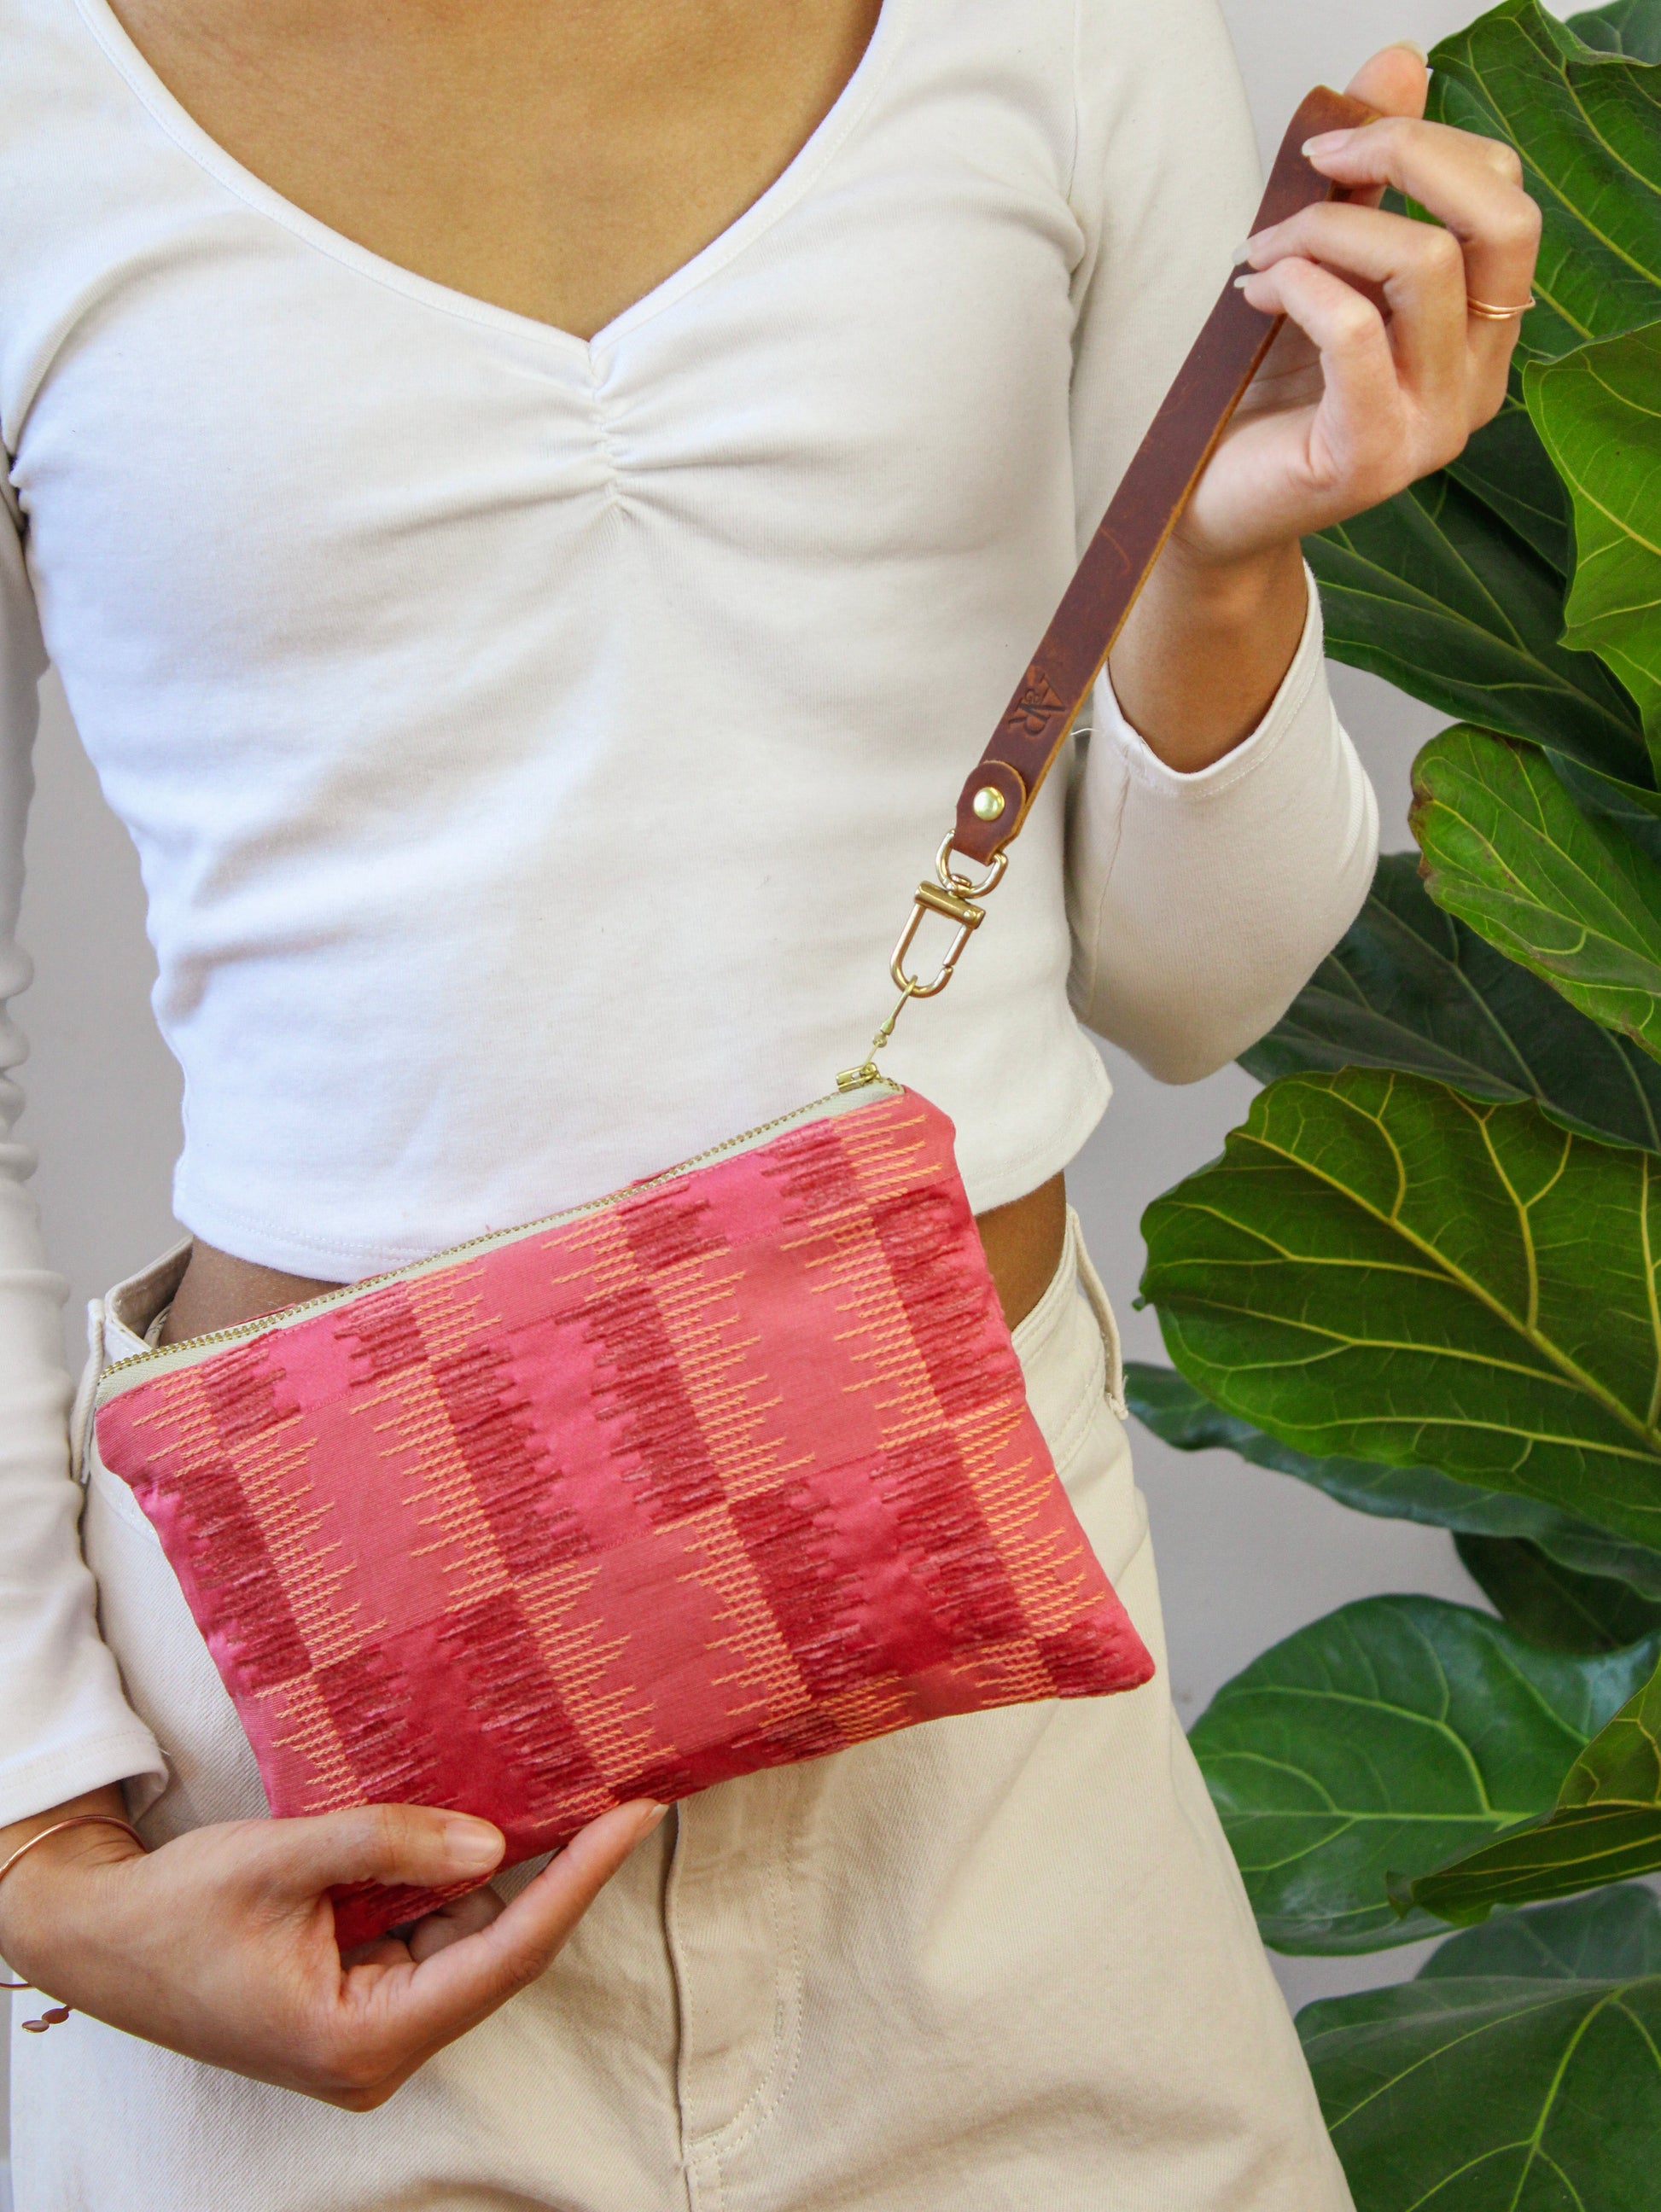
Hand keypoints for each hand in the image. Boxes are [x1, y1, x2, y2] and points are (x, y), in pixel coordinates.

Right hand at [0, 1787, 664, 2107]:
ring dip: (513, 1876)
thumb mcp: (281, 1860)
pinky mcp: (363, 2003)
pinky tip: (498, 1829)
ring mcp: (372, 2033)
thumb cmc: (177, 1909)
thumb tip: (493, 1841)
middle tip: (626, 1794)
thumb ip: (387, 1845)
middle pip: (500, 1953)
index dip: (578, 1881)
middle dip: (561, 1875)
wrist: (102, 1940)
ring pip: (471, 1943)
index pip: (506, 1952)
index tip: (636, 1818)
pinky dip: (465, 1885)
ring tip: (576, 1798)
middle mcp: (379, 2051)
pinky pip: (436, 1939)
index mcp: (361, 2038)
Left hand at [1109, 41, 1540, 769]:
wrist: (1208, 508)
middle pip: (1496, 222)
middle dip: (1404, 160)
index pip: (1504, 202)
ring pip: (1422, 267)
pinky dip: (1301, 286)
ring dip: (1325, 233)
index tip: (1332, 150)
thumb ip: (1367, 180)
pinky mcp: (1374, 453)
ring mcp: (1433, 426)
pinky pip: (1357, 330)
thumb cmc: (1263, 397)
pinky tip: (1254, 294)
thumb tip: (1397, 64)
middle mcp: (1477, 383)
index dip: (1428, 147)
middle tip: (1314, 167)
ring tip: (1260, 257)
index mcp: (1480, 335)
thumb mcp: (1322, 269)